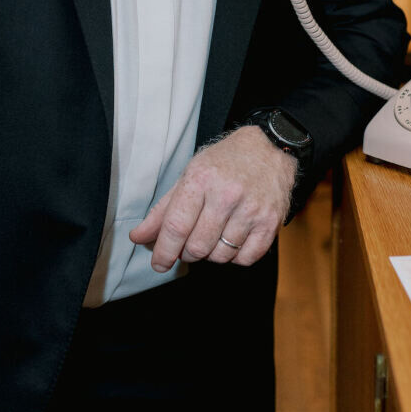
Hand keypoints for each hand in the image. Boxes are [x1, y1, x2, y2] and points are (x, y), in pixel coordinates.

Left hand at [129, 126, 296, 270]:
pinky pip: (246, 259)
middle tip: (189, 243)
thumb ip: (163, 210)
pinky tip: (234, 239)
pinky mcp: (271, 221)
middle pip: (197, 247)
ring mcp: (251, 209)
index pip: (176, 227)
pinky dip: (236, 257)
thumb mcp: (190, 175)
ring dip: (212, 254)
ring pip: (221, 256)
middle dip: (187, 253)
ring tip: (214, 235)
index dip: (163, 252)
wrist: (269, 148)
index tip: (159, 263)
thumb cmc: (225, 162)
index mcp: (201, 179)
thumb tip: (139, 237)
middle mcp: (227, 194)